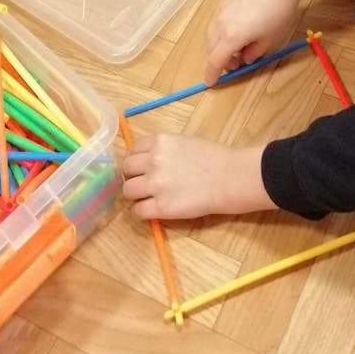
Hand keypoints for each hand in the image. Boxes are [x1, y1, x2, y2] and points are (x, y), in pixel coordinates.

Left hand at [123, 133, 275, 219]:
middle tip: (143, 183)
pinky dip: (142, 211)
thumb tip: (147, 159)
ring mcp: (155, 184)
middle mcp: (152, 161)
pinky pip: (138, 211)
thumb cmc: (212, 157)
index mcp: (159, 142)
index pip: (131, 150)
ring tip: (147, 198)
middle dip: (132, 177)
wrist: (228, 177)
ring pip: (128, 191)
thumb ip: (163, 149)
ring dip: (135, 195)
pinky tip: (152, 210)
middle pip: (126, 170)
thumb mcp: (183, 142)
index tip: (139, 168)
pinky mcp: (161, 207)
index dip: (134, 160)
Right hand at [204, 0, 336, 86]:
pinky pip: (219, 23)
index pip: (215, 61)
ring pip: (214, 34)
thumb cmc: (279, 12)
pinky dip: (223, 33)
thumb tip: (245, 57)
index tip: (210, 83)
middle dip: (219, 60)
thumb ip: (254, 52)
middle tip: (236, 64)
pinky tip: (241, 31)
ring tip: (241, 48)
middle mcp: (222, 24)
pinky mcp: (226, 1)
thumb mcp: (270, 39)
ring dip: (221, 46)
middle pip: (211, 48)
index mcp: (231, 37)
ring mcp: (222, 10)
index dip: (212, 74)